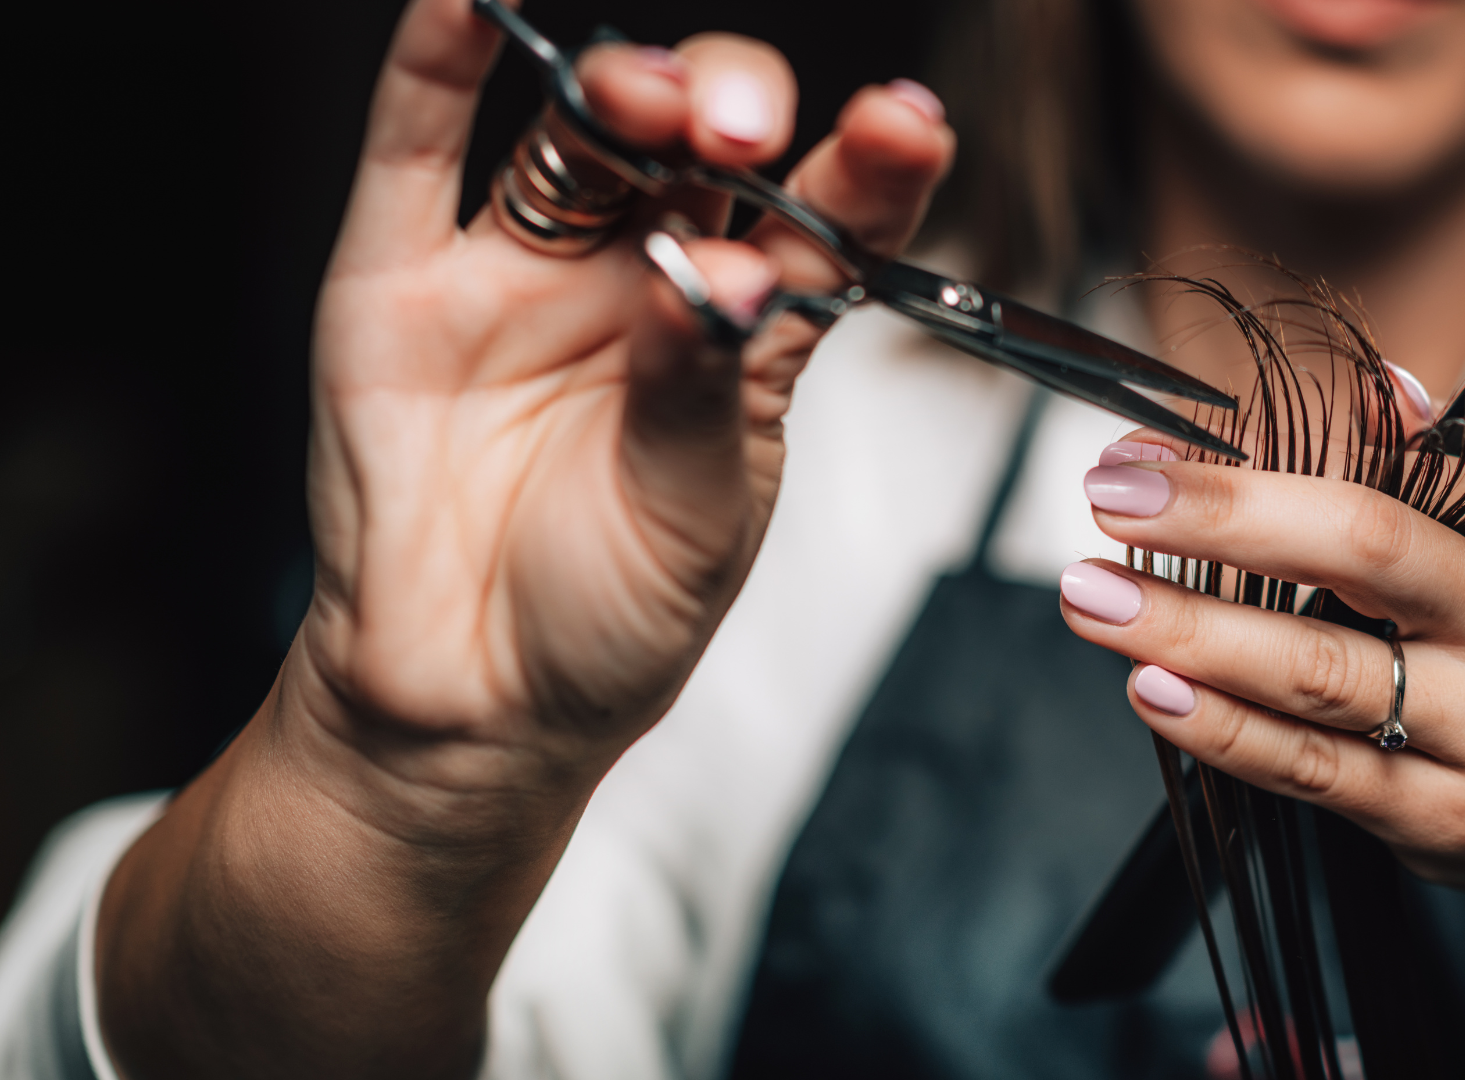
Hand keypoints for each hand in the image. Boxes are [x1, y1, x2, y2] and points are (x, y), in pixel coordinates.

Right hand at [99, 1, 950, 1074]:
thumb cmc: (610, 621)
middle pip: (699, 152)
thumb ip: (701, 389)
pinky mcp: (404, 283)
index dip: (866, 167)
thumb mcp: (695, 520)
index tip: (906, 122)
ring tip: (649, 96)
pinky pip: (417, 152)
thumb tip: (717, 274)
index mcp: (746, 337)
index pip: (820, 224)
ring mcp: (526, 274)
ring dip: (619, 88)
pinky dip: (436, 65)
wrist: (471, 707)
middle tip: (742, 132)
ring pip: (579, 139)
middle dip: (732, 113)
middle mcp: (645, 281)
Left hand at [1059, 442, 1464, 987]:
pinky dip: (1223, 731)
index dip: (1261, 462)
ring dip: (1188, 632)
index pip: (1392, 479)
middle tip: (1108, 500)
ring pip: (1316, 677)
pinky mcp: (1437, 821)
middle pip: (1358, 556)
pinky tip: (1153, 690)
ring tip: (1092, 598)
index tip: (1151, 450)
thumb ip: (1461, 466)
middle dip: (1219, 520)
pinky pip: (1314, 772)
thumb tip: (1377, 385)